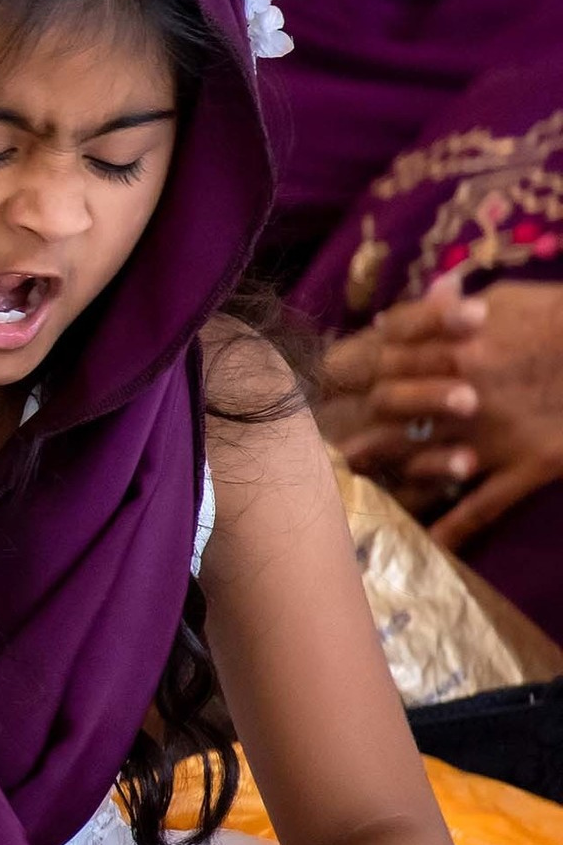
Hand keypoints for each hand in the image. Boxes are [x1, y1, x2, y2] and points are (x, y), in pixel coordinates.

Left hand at [324, 277, 562, 544]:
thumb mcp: (507, 300)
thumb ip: (450, 310)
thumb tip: (411, 306)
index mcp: (450, 350)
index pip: (378, 366)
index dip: (343, 378)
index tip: (317, 388)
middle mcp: (460, 396)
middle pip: (389, 420)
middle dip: (354, 430)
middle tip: (320, 445)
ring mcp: (491, 437)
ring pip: (423, 465)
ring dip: (386, 477)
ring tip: (352, 485)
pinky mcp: (527, 466)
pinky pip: (480, 506)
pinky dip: (452, 527)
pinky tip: (425, 543)